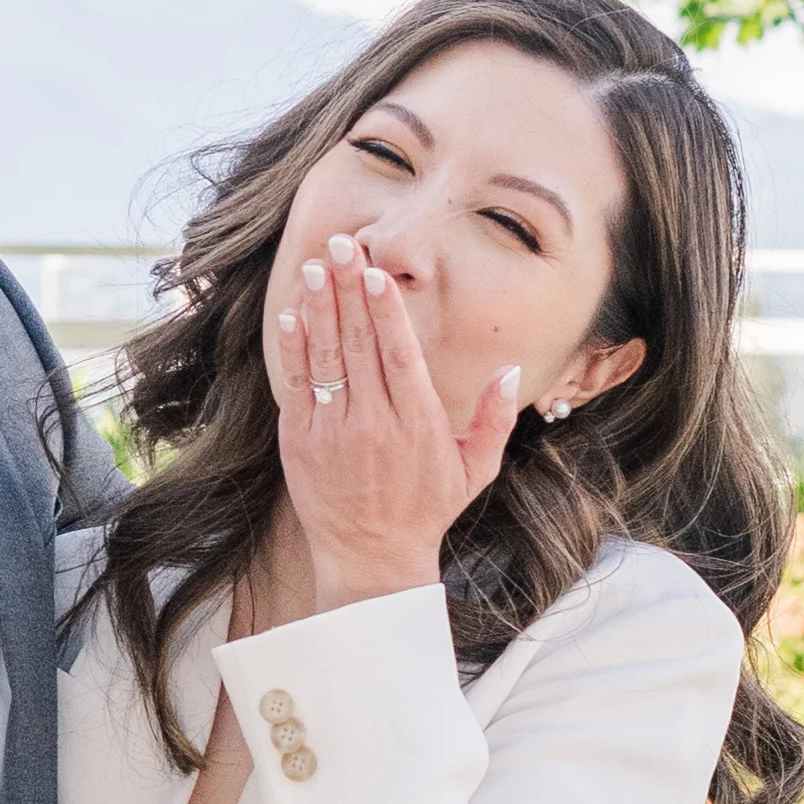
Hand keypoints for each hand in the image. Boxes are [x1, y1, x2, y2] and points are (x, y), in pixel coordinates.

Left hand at [269, 231, 518, 609]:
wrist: (371, 559)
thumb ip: (494, 419)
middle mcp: (375, 423)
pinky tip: (294, 313)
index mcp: (418, 424)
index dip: (386, 311)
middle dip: (351, 290)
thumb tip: (509, 371)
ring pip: (327, 358)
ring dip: (320, 308)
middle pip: (360, 344)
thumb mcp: (475, 471)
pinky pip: (298, 386)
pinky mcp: (301, 442)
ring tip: (317, 266)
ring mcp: (334, 432)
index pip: (399, 354)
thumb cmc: (426, 510)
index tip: (377, 273)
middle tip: (343, 245)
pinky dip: (295, 348)